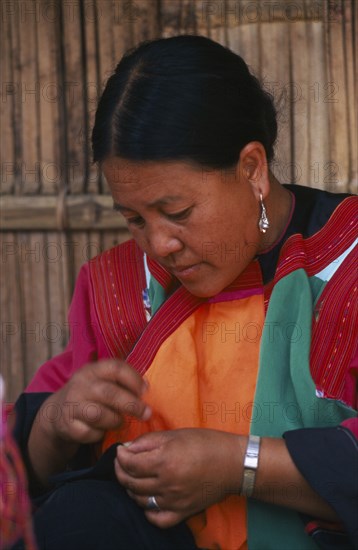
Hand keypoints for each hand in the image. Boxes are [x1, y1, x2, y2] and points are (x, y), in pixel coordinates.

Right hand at [41, 359, 150, 444]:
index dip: (134, 379)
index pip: (116, 368)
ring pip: (99, 415)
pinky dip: (99, 434)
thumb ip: (122, 383)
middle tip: (146, 413)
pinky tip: (101, 431)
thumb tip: (146, 390)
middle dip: (132, 404)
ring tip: (120, 422)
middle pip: (109, 393)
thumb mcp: (102, 381)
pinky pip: (89, 433)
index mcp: (93, 370)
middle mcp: (81, 384)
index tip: (146, 391)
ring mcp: (72, 405)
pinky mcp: (67, 425)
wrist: (57, 411)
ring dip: (115, 421)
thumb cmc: (91, 395)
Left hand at [115, 428, 244, 527]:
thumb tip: (128, 447)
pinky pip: (156, 518)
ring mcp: (174, 501)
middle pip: (130, 482)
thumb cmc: (206, 443)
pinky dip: (147, 510)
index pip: (129, 463)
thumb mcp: (176, 434)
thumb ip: (149, 441)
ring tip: (133, 477)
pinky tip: (147, 498)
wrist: (233, 464)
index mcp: (164, 460)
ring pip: (139, 500)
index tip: (121, 450)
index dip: (120, 455)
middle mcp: (167, 483)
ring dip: (131, 488)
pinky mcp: (182, 512)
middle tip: (122, 462)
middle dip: (121, 471)